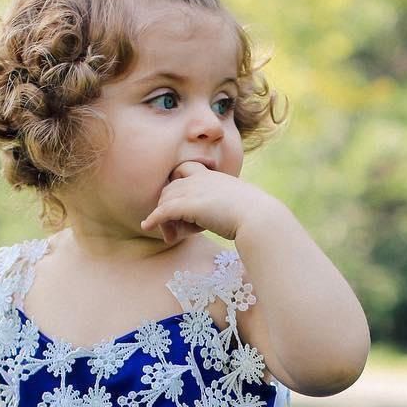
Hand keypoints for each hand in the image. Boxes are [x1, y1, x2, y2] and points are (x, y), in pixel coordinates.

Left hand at [139, 161, 276, 244]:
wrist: (260, 218)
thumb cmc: (256, 216)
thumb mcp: (241, 206)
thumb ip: (231, 206)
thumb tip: (235, 218)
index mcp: (213, 176)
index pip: (184, 171)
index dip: (176, 184)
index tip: (177, 202)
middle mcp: (201, 179)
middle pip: (171, 187)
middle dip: (167, 206)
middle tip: (172, 228)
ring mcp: (195, 190)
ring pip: (166, 199)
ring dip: (162, 217)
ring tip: (168, 235)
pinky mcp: (190, 205)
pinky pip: (164, 210)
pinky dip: (153, 218)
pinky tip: (147, 226)